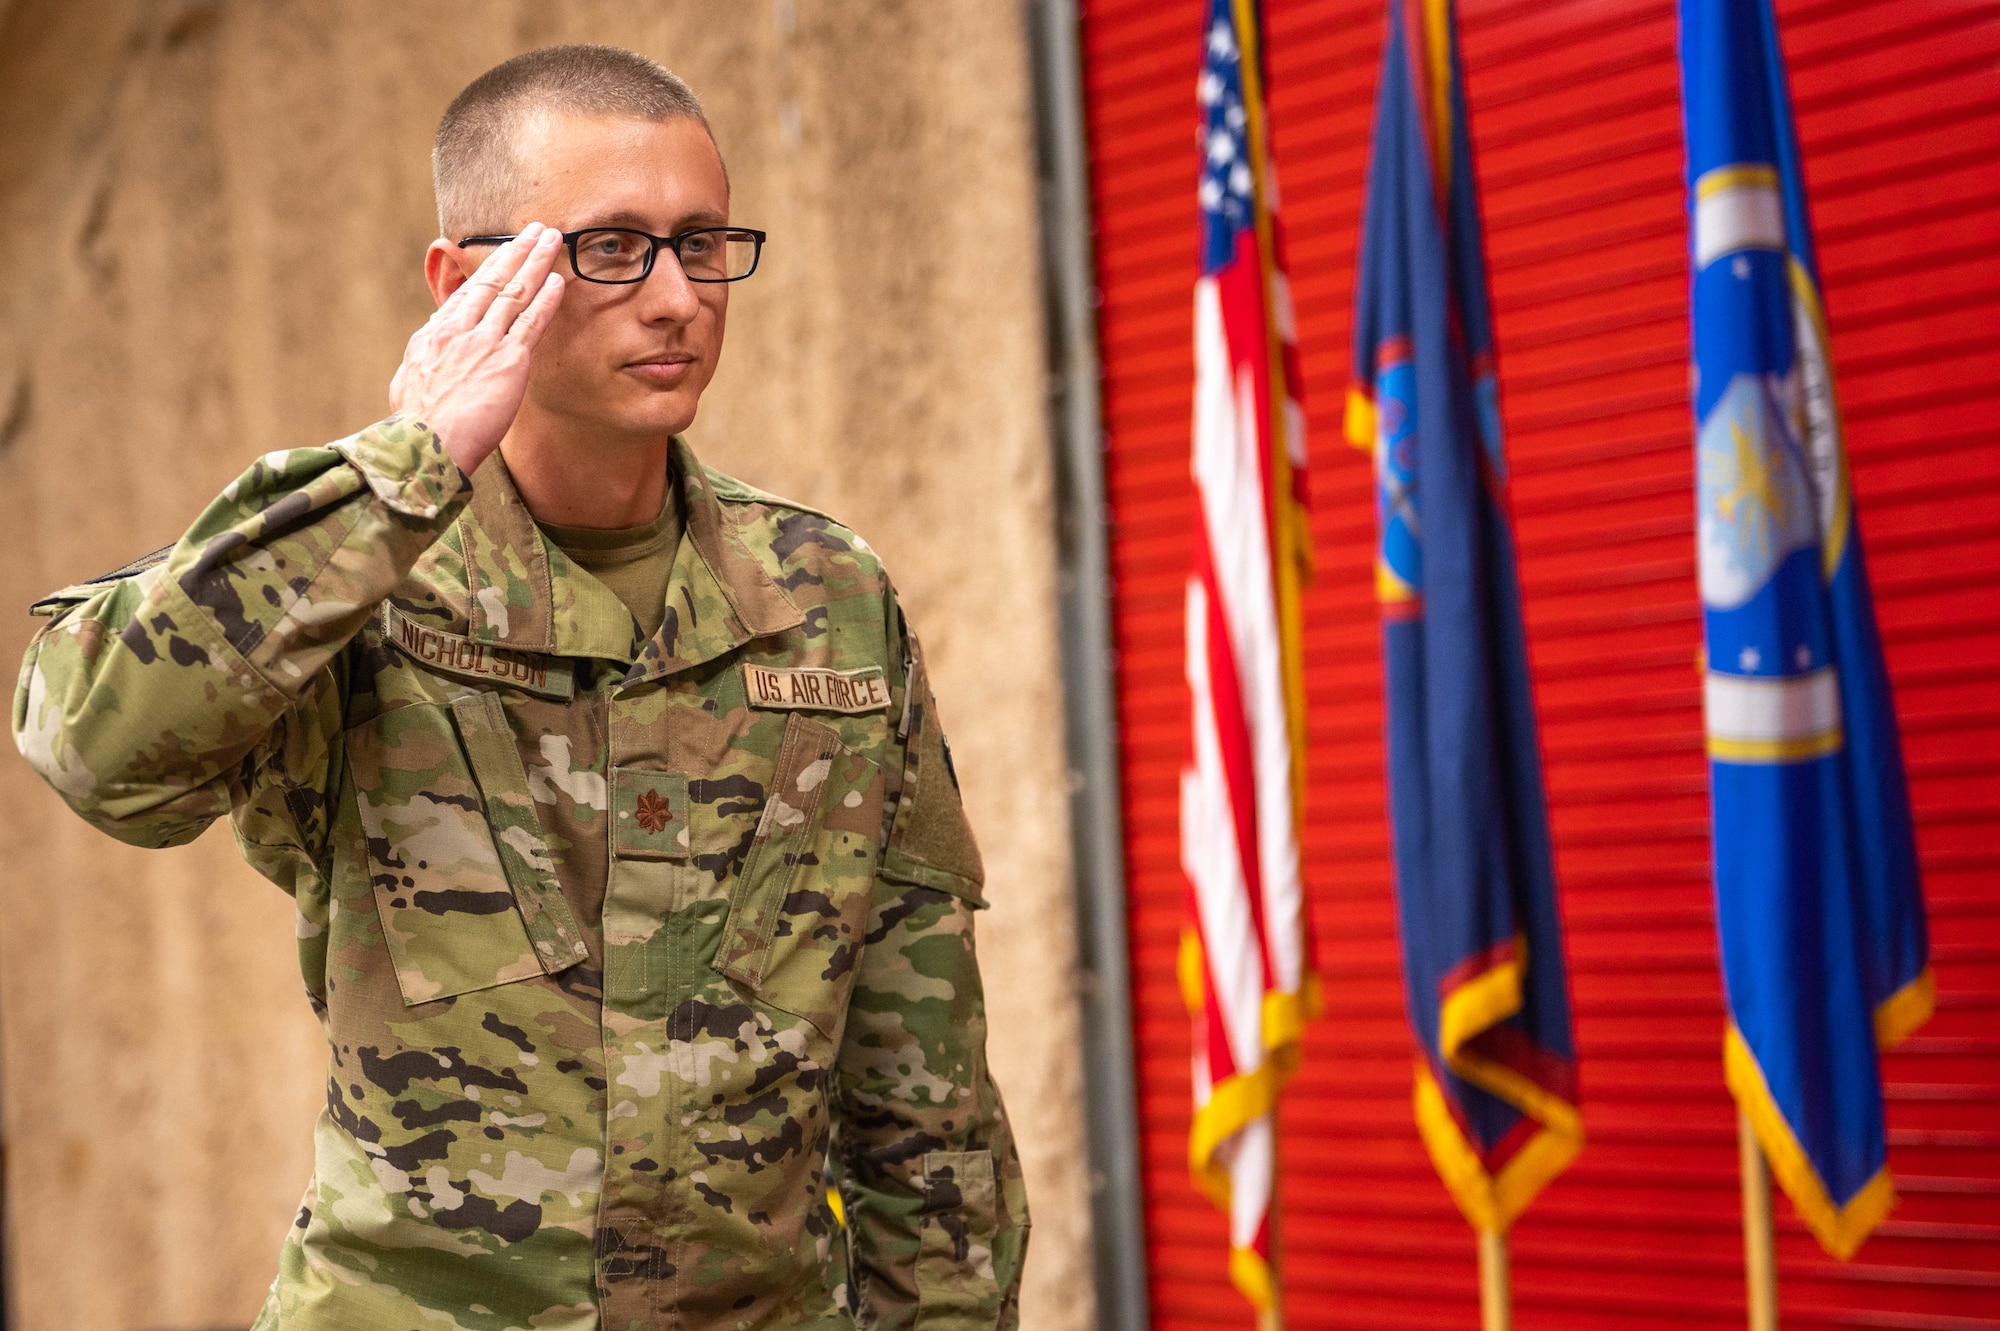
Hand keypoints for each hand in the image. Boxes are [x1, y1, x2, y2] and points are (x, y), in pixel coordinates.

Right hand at [389, 224, 566, 475]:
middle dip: (516, 252)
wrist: (422, 446)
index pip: (466, 294)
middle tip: (535, 229)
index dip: (489, 270)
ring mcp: (482, 342)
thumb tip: (429, 340)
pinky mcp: (507, 361)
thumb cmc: (415, 426)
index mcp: (433, 335)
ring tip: (552, 239)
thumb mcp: (410, 382)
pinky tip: (559, 280)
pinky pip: (530, 322)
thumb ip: (426, 358)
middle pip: (491, 281)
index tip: (505, 253)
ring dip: (536, 262)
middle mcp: (457, 330)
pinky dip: (546, 299)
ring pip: (513, 292)